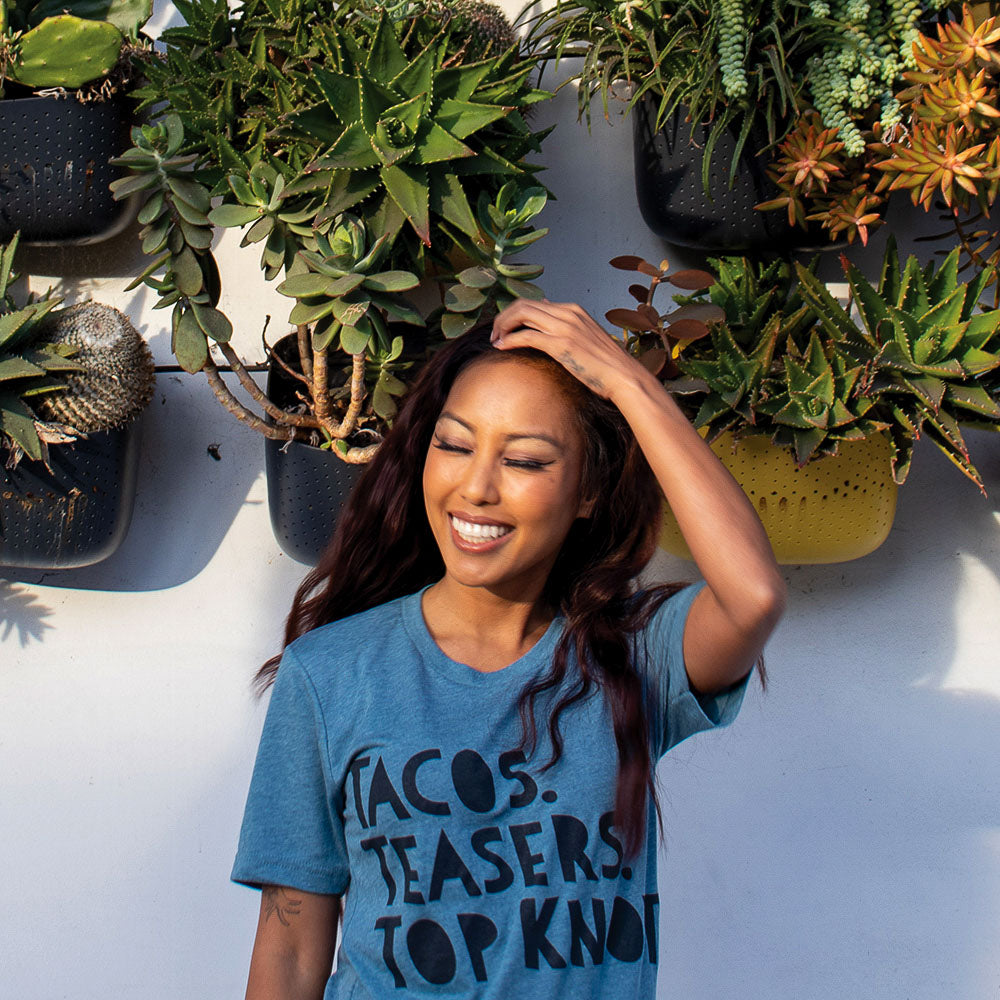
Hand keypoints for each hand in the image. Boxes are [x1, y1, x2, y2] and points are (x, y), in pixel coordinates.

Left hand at [491, 299, 653, 403]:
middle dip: (503, 317)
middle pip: (523, 304)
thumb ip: (565, 325)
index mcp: (572, 310)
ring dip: (503, 326)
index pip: (533, 302)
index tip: (505, 329)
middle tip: (495, 334)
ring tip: (495, 340)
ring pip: (522, 314)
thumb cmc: (605, 364)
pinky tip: (501, 347)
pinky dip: (510, 339)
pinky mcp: (561, 344)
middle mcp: (568, 313)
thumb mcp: (585, 336)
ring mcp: (565, 327)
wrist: (623, 376)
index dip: (514, 314)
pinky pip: (527, 335)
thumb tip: (545, 308)